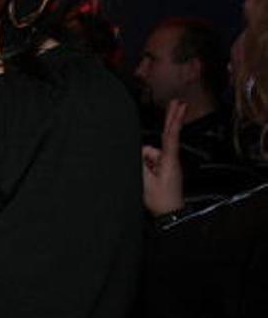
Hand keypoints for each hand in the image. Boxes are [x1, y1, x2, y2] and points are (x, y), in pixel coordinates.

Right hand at [142, 99, 186, 215]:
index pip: (171, 135)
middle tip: (178, 101)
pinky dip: (145, 164)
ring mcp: (168, 165)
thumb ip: (140, 161)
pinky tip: (144, 176)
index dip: (174, 119)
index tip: (179, 105)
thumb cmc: (161, 200)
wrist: (170, 216)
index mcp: (169, 161)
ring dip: (144, 159)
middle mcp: (171, 160)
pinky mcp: (165, 171)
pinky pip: (150, 161)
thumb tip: (138, 149)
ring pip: (151, 152)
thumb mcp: (145, 180)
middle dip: (172, 118)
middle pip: (169, 135)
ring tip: (145, 177)